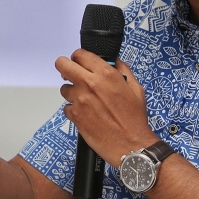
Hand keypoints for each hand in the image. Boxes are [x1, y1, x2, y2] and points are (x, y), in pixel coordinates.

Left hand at [56, 51, 157, 166]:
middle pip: (62, 65)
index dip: (79, 57)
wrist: (131, 144)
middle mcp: (90, 84)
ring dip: (72, 92)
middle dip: (66, 67)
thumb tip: (113, 61)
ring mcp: (80, 99)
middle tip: (72, 73)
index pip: (80, 54)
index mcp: (106, 74)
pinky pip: (67, 107)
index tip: (80, 62)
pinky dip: (74, 109)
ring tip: (86, 100)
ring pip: (64, 88)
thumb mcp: (136, 88)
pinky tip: (87, 114)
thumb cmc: (134, 119)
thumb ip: (122, 70)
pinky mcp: (75, 115)